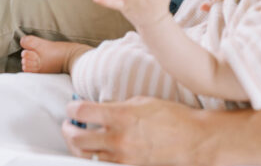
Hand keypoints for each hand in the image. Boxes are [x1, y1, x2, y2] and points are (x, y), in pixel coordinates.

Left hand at [63, 96, 214, 164]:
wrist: (192, 140)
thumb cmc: (172, 117)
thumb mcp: (142, 101)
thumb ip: (118, 106)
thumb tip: (101, 108)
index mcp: (120, 116)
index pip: (81, 111)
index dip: (71, 108)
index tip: (72, 107)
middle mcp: (117, 138)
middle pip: (77, 138)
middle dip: (68, 130)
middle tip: (69, 125)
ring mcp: (122, 156)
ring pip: (86, 156)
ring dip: (78, 146)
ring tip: (80, 139)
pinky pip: (103, 164)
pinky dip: (96, 157)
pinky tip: (98, 151)